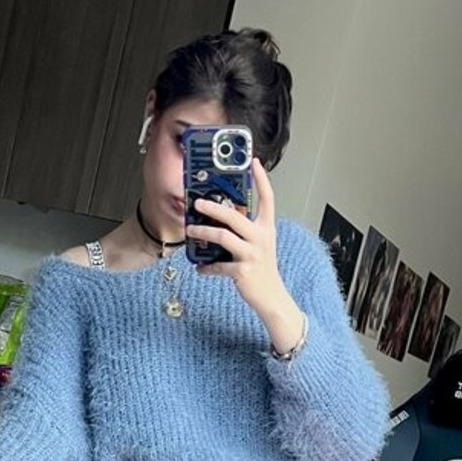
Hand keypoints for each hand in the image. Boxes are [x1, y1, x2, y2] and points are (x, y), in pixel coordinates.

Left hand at [187, 160, 304, 352]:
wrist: (271, 298)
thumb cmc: (262, 270)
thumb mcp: (259, 245)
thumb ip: (244, 231)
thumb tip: (220, 218)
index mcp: (266, 229)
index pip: (267, 199)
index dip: (261, 180)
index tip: (253, 162)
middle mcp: (261, 238)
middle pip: (235, 216)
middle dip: (213, 208)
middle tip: (197, 203)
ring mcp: (252, 254)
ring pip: (223, 237)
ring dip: (203, 232)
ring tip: (190, 230)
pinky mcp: (243, 271)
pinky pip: (218, 265)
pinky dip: (206, 267)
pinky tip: (199, 268)